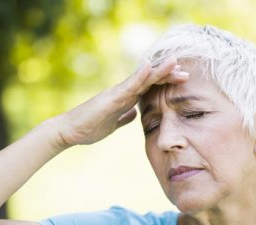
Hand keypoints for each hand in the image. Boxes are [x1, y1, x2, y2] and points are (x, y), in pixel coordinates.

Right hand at [54, 56, 188, 146]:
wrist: (69, 132)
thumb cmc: (88, 128)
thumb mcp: (113, 124)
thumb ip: (124, 118)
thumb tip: (135, 114)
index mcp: (124, 99)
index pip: (149, 88)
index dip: (165, 82)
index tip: (182, 80)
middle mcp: (122, 92)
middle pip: (149, 80)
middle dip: (168, 75)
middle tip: (186, 72)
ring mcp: (116, 93)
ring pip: (142, 78)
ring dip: (159, 70)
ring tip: (175, 61)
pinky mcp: (110, 97)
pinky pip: (128, 85)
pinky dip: (140, 75)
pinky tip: (150, 66)